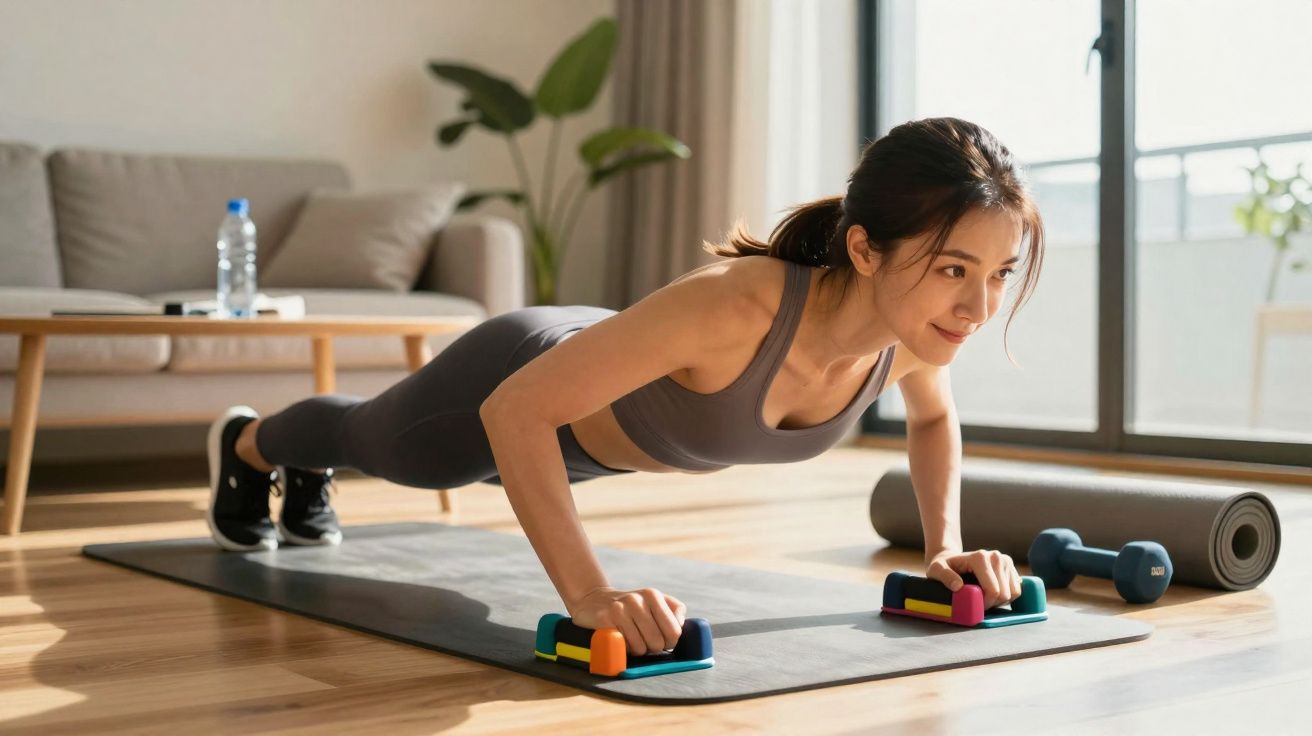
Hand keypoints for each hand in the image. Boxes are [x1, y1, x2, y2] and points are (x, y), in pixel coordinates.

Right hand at [567, 586, 686, 655]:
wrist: (593, 600)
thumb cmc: (631, 607)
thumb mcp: (654, 601)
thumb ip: (674, 611)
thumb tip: (681, 626)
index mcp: (653, 595)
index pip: (675, 631)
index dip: (670, 642)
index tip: (662, 640)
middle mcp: (638, 599)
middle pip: (658, 642)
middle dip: (653, 648)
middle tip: (645, 641)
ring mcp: (621, 608)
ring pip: (641, 648)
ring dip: (637, 650)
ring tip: (631, 639)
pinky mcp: (606, 619)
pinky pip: (624, 646)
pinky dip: (624, 649)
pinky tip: (620, 639)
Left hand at [926, 548, 1021, 608]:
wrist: (951, 558)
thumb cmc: (943, 566)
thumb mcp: (936, 570)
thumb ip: (944, 577)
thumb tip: (958, 586)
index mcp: (980, 558)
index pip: (993, 591)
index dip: (985, 604)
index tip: (974, 604)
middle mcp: (996, 557)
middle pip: (1004, 594)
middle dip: (992, 603)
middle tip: (978, 601)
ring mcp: (1005, 560)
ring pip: (1013, 593)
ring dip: (1000, 601)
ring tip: (984, 596)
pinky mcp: (1010, 566)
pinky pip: (1017, 590)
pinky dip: (1007, 596)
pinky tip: (993, 592)